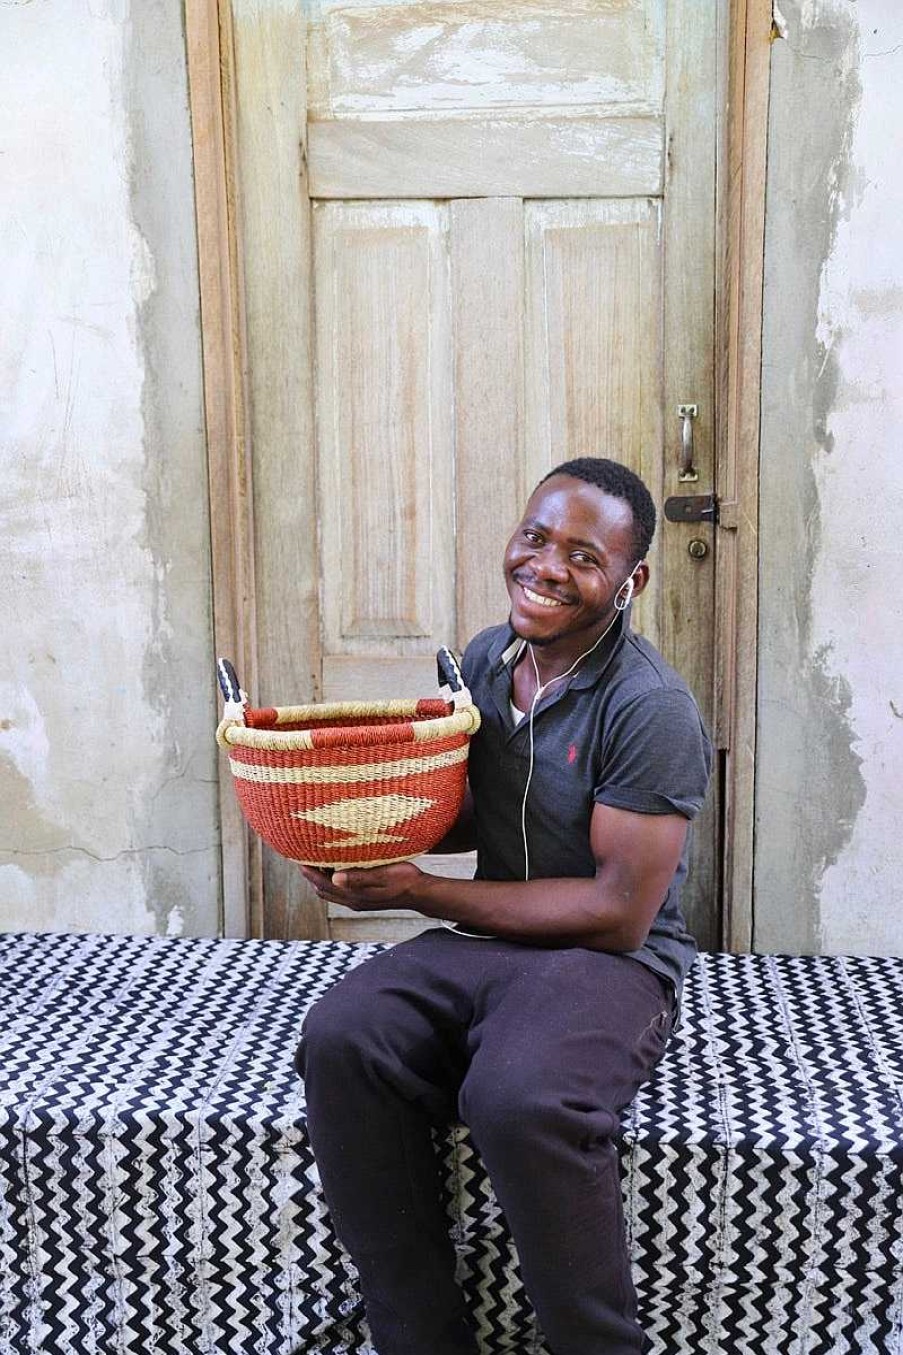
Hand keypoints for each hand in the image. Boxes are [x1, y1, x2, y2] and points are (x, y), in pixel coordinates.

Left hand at [299, 862, 425, 911]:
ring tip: (315, 859)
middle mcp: (353, 901)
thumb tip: (335, 877)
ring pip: (331, 891)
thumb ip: (359, 877)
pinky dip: (332, 880)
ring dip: (321, 878)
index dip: (309, 872)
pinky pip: (341, 890)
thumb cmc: (405, 880)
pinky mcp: (364, 898)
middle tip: (301, 856)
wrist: (420, 893)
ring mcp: (358, 901)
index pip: (323, 884)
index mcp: (354, 896)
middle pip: (322, 890)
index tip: (296, 857)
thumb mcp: (383, 875)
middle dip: (310, 875)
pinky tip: (336, 866)